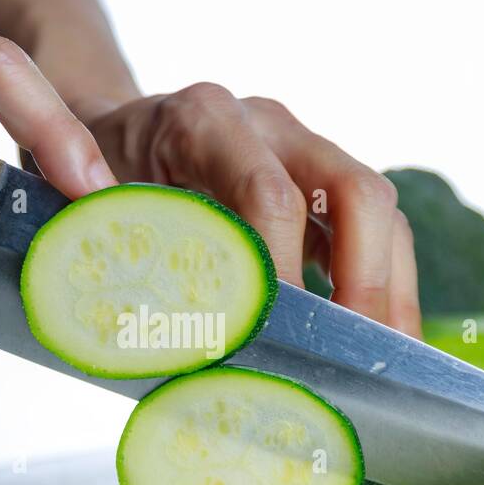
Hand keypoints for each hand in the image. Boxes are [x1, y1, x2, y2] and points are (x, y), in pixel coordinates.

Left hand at [82, 84, 420, 335]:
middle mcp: (267, 124)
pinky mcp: (320, 182)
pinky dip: (379, 288)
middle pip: (357, 190)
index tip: (281, 338)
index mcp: (204, 121)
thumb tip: (184, 339)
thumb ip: (130, 256)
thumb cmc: (95, 175)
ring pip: (379, 212)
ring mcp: (302, 148)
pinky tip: (371, 344)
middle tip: (355, 356)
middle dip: (366, 280)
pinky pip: (371, 230)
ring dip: (388, 291)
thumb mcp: (97, 208)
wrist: (109, 130)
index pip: (269, 195)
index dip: (283, 272)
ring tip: (381, 363)